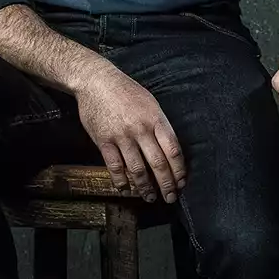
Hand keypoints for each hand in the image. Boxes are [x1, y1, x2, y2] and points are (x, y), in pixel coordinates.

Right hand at [70, 59, 186, 203]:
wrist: (97, 81)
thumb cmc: (126, 91)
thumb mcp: (151, 103)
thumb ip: (160, 125)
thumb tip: (171, 150)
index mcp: (156, 119)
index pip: (173, 150)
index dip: (179, 170)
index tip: (181, 182)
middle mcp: (141, 129)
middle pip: (158, 164)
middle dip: (167, 184)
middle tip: (170, 198)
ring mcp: (122, 136)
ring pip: (137, 170)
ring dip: (145, 187)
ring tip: (150, 197)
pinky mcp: (104, 141)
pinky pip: (115, 167)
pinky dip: (121, 181)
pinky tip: (126, 189)